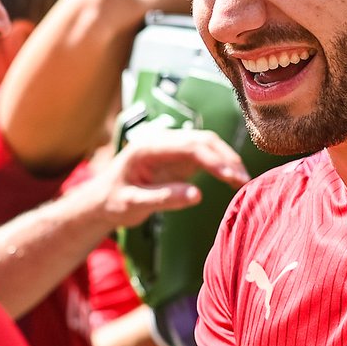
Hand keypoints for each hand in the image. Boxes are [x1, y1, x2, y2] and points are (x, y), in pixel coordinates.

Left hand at [92, 130, 246, 228]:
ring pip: (208, 145)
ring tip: (244, 181)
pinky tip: (234, 179)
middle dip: (226, 158)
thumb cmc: (113, 202)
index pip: (189, 146)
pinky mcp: (178, 158)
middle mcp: (162, 141)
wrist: (102, 200)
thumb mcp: (133, 205)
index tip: (231, 175)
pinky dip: (222, 165)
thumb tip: (197, 195)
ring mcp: (171, 148)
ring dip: (227, 160)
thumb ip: (164, 199)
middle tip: (244, 180)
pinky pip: (206, 156)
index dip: (213, 159)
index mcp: (148, 148)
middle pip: (203, 141)